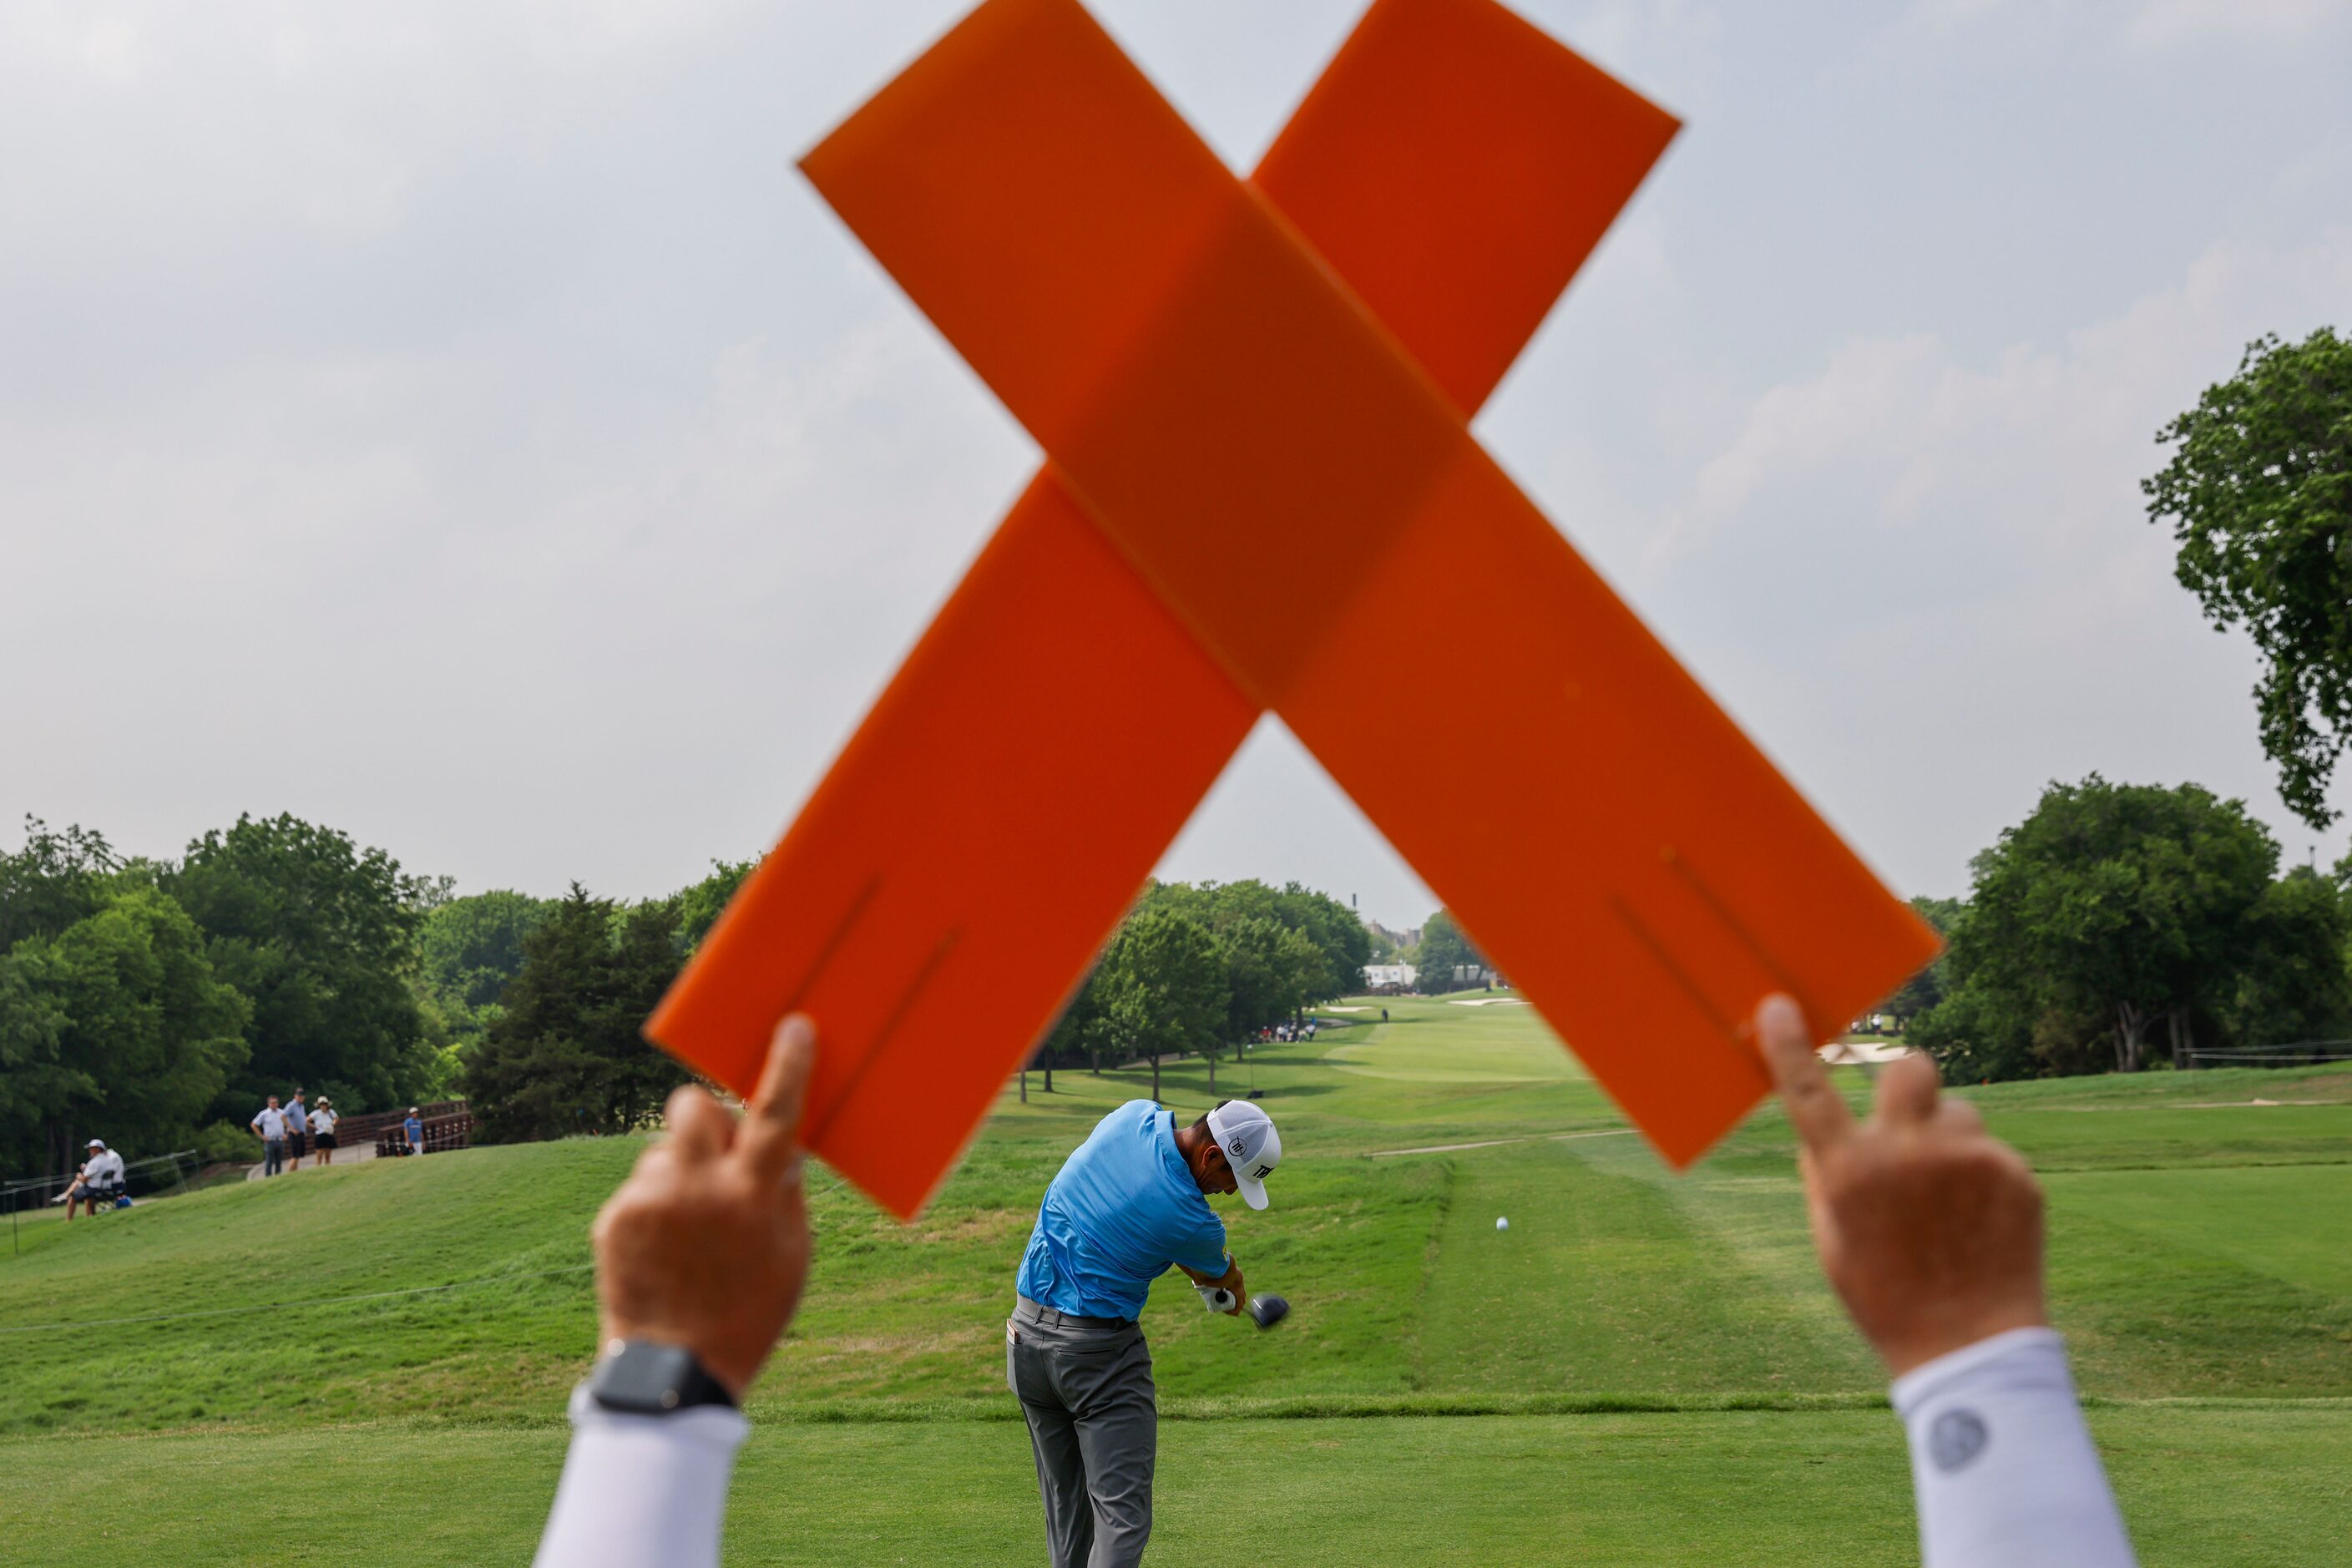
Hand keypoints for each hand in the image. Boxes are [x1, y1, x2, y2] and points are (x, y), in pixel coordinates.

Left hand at [590, 1015, 817, 1399]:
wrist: (673, 1371)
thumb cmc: (748, 1314)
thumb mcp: (792, 1256)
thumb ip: (785, 1194)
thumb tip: (780, 1146)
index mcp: (752, 1197)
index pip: (775, 1114)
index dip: (789, 1066)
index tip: (794, 1027)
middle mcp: (698, 1189)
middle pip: (695, 1106)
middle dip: (707, 1117)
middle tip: (717, 1150)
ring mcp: (650, 1201)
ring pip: (664, 1149)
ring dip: (679, 1171)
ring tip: (688, 1229)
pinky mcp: (614, 1218)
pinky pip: (641, 1185)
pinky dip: (655, 1204)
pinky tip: (663, 1248)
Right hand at [1754, 994, 2047, 1376]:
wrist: (1970, 1347)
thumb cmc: (1886, 1298)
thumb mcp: (1831, 1241)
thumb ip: (1823, 1177)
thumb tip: (1816, 1130)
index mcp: (1849, 1172)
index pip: (1807, 1090)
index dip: (1787, 1044)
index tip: (1779, 1005)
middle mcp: (1907, 1154)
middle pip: (1911, 1068)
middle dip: (1906, 1079)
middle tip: (1907, 1110)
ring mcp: (1968, 1161)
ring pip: (1959, 1115)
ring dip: (1950, 1142)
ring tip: (1950, 1201)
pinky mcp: (2017, 1176)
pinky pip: (1992, 1154)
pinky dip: (1984, 1179)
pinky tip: (1979, 1224)